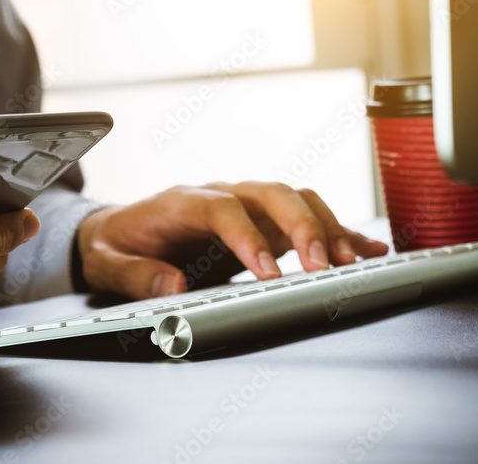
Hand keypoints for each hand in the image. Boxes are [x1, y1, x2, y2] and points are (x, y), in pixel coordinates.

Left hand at [76, 182, 387, 300]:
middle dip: (302, 226)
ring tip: (351, 263)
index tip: (267, 272)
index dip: (248, 236)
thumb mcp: (108, 262)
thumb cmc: (115, 244)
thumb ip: (136, 275)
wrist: (118, 230)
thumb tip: (174, 285)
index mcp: (181, 201)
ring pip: (295, 199)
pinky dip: (338, 232)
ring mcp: (245, 204)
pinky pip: (306, 218)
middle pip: (270, 193)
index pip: (222, 208)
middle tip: (323, 266)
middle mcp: (220, 194)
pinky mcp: (263, 221)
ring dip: (326, 227)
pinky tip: (369, 251)